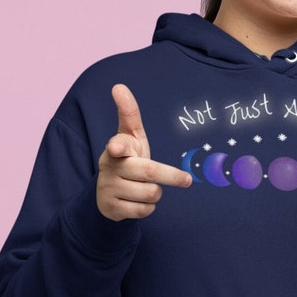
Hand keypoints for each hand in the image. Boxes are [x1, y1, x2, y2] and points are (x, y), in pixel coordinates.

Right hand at [97, 84, 191, 220]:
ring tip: (146, 188)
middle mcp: (110, 167)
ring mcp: (109, 188)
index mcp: (116, 148)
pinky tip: (138, 201)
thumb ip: (129, 113)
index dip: (119, 144)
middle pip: (149, 172)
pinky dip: (148, 207)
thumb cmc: (127, 157)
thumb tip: (118, 86)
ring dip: (156, 193)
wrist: (109, 192)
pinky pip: (143, 210)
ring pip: (150, 194)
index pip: (119, 144)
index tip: (116, 145)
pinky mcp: (111, 208)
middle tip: (187, 180)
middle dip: (171, 176)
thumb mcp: (130, 136)